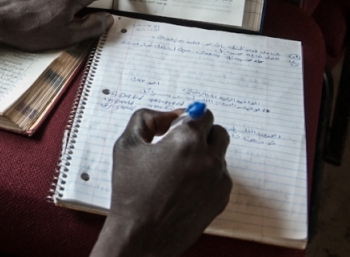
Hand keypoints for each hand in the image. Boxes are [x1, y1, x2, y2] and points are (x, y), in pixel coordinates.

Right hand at [92, 109, 231, 256]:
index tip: (175, 127)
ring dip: (205, 155)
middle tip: (179, 146)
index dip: (187, 118)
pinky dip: (207, 177)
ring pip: (220, 155)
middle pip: (217, 132)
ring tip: (179, 171)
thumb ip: (146, 118)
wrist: (142, 235)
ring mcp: (219, 179)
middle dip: (201, 134)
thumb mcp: (127, 145)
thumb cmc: (131, 191)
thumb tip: (168, 116)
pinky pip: (220, 177)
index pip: (202, 114)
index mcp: (187, 140)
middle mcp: (209, 157)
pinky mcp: (222, 198)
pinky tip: (184, 188)